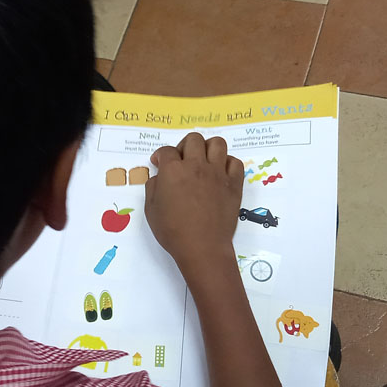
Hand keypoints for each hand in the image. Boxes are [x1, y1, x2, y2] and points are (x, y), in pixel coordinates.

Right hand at [145, 132, 243, 270]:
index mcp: (173, 171)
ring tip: (203, 160)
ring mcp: (217, 173)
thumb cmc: (173, 231)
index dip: (160, 155)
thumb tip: (159, 177)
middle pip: (193, 139)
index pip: (166, 151)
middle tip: (181, 159)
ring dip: (208, 148)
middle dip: (184, 146)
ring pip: (217, 143)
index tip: (159, 163)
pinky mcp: (234, 183)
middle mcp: (196, 166)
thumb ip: (153, 188)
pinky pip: (235, 162)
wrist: (202, 247)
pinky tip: (220, 173)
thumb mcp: (151, 210)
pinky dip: (227, 163)